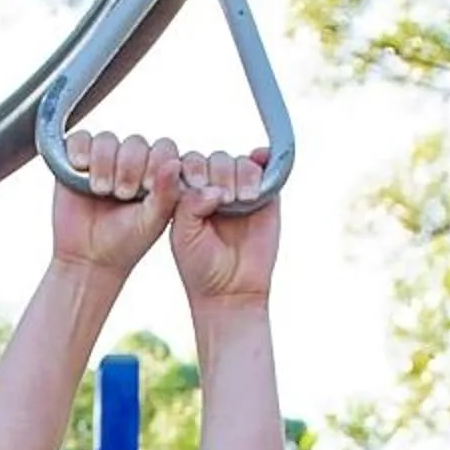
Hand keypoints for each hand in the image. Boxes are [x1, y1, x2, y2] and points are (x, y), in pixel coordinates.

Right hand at [52, 128, 181, 281]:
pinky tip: (81, 167)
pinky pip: (78, 140)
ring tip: (101, 189)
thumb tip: (174, 163)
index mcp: (156, 174)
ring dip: (104, 162)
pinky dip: (79, 150)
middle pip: (135, 143)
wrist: (88, 259)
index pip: (163, 150)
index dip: (158, 162)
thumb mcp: (152, 221)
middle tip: (123, 194)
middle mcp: (131, 163)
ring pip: (106, 140)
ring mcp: (103, 160)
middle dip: (130, 167)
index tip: (150, 186)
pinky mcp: (76, 161)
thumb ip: (167, 193)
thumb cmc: (125, 242)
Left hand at [170, 148, 279, 311]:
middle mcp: (213, 188)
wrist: (231, 289)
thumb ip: (189, 205)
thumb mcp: (183, 235)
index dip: (193, 168)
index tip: (196, 184)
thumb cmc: (200, 266)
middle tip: (225, 199)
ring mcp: (240, 189)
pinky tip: (261, 161)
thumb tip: (211, 186)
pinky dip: (264, 160)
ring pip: (241, 163)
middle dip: (219, 174)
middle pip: (217, 160)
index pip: (190, 164)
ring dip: (242, 174)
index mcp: (188, 193)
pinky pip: (266, 169)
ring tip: (241, 199)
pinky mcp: (265, 195)